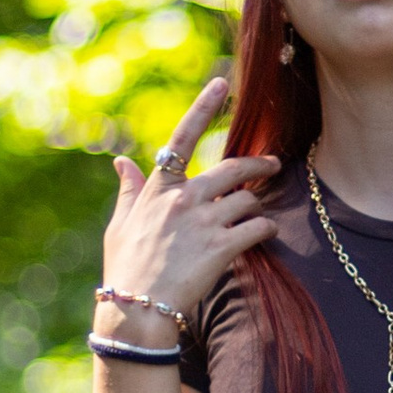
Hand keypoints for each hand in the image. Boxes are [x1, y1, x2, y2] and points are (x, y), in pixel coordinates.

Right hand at [100, 75, 278, 327]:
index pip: (182, 137)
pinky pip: (258, 228)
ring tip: (255, 217)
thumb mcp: (120, 225)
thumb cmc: (126, 268)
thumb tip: (121, 162)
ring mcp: (203, 222)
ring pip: (248, 201)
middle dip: (258, 165)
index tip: (221, 82)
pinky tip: (265, 235)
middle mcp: (183, 199)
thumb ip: (129, 190)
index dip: (203, 106)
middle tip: (272, 165)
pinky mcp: (221, 247)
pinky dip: (266, 230)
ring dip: (256, 207)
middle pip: (232, 169)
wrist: (137, 310)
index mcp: (159, 189)